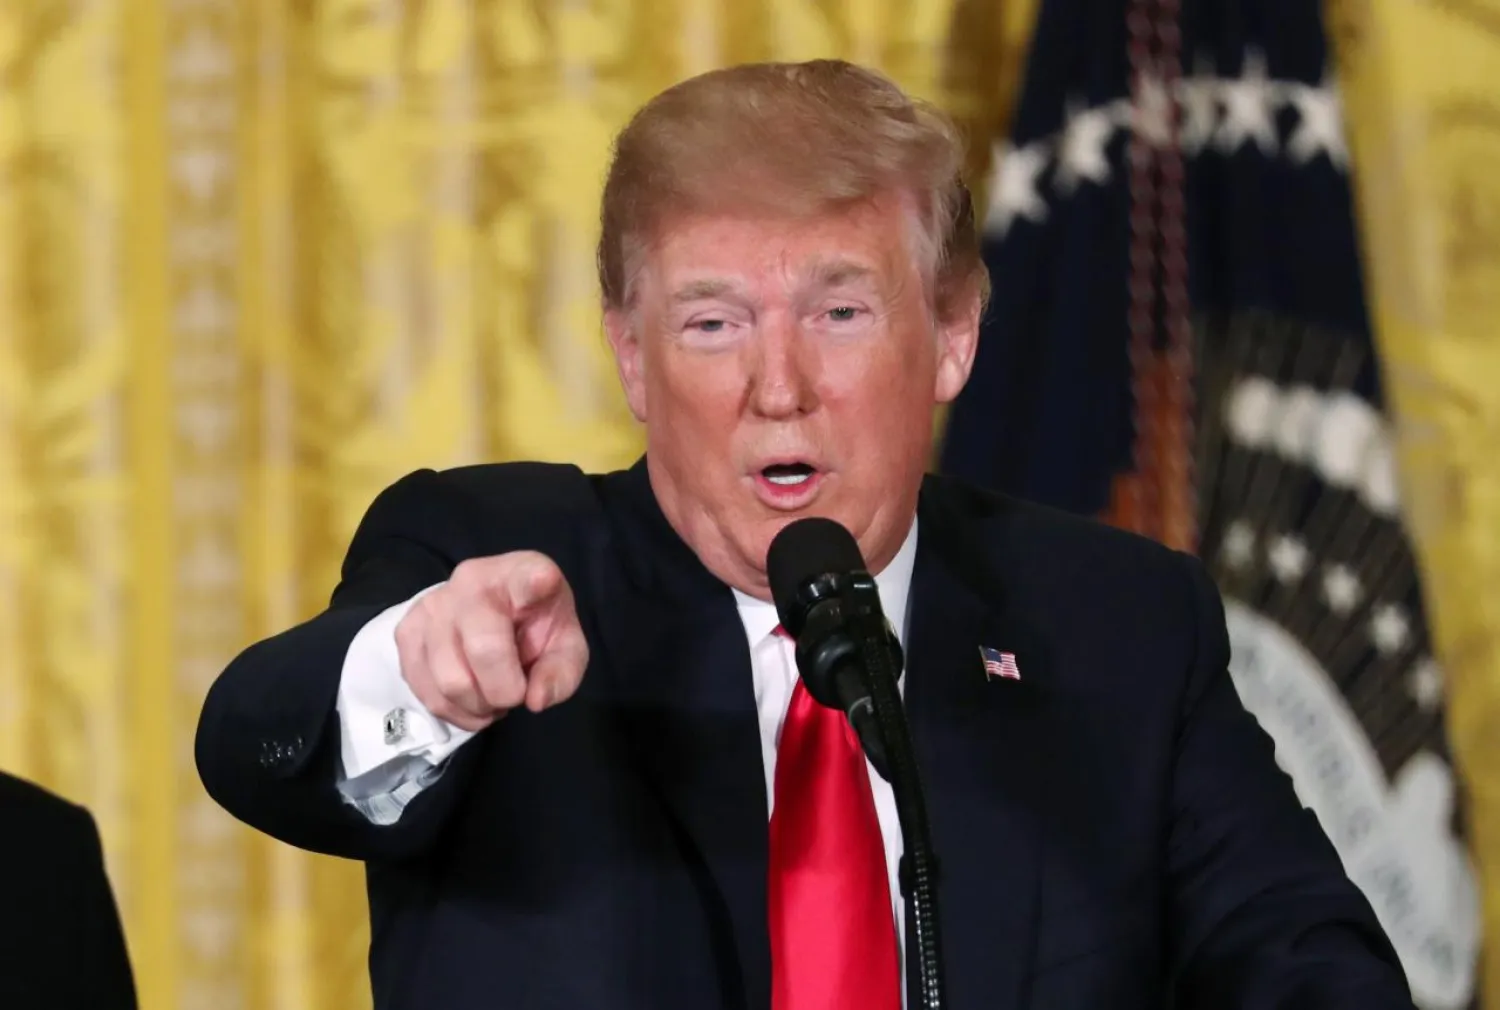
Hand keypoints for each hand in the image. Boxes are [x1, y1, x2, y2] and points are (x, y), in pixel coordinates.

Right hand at [394, 552, 588, 731]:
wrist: (492, 611)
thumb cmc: (535, 627)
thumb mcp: (565, 647)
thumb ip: (561, 673)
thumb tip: (535, 700)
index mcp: (519, 576)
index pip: (526, 577)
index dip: (536, 581)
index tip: (543, 580)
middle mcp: (469, 582)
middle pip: (484, 652)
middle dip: (504, 693)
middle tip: (514, 693)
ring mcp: (431, 606)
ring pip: (450, 682)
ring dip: (477, 706)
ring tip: (491, 694)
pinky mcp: (406, 632)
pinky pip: (427, 693)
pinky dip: (454, 710)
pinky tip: (469, 698)